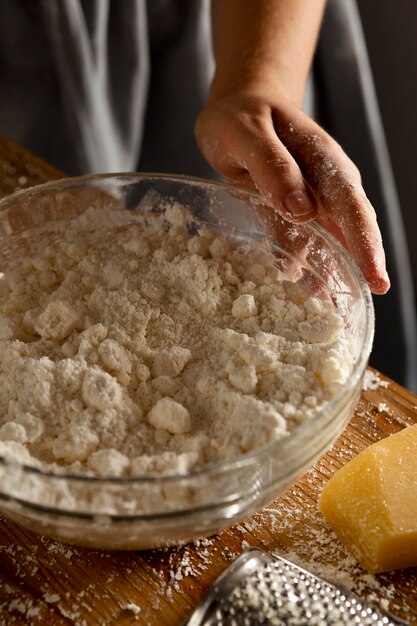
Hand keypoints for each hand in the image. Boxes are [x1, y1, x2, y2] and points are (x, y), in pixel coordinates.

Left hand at [195, 91, 389, 294]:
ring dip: (332, 273)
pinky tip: (299, 289)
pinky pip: (300, 243)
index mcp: (322, 160)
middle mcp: (322, 184)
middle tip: (366, 301)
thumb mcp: (247, 133)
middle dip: (360, 265)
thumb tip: (302, 210)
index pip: (351, 204)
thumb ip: (273, 166)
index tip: (375, 277)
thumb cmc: (241, 114)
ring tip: (332, 311)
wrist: (236, 109)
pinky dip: (303, 267)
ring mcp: (308, 200)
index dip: (365, 242)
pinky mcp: (288, 213)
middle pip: (351, 228)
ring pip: (328, 241)